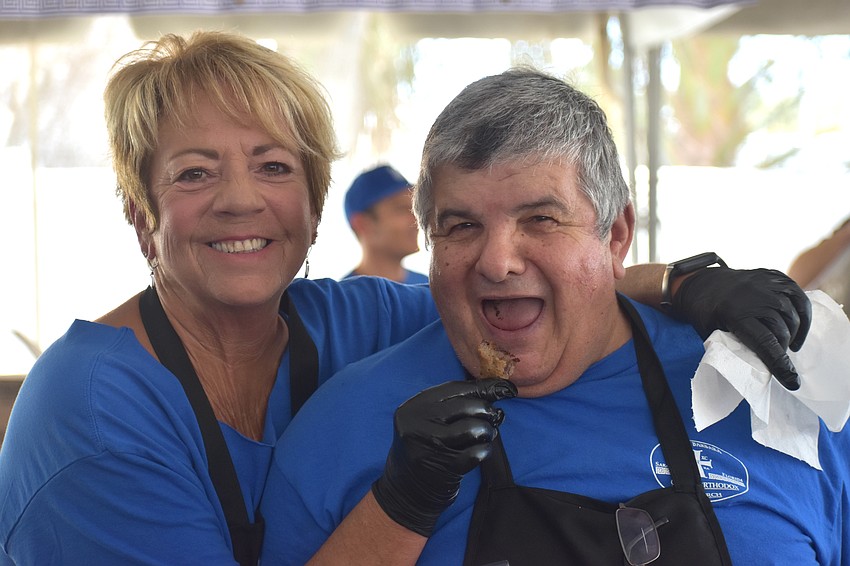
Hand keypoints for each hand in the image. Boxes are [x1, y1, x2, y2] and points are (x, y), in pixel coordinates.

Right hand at [371, 378, 516, 536]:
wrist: (408, 490)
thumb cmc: (428, 448)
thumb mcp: (430, 421)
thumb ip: (456, 404)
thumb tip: (497, 388)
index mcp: (415, 406)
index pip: (456, 388)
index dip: (484, 387)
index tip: (505, 388)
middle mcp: (417, 422)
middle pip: (467, 406)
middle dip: (487, 411)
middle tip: (494, 418)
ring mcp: (429, 445)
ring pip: (474, 428)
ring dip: (487, 431)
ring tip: (486, 435)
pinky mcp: (441, 466)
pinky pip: (476, 453)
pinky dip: (484, 450)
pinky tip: (481, 451)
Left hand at [672, 267, 811, 390]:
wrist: (702, 283)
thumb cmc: (705, 313)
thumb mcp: (710, 333)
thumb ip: (732, 348)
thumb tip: (755, 371)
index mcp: (734, 313)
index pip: (765, 343)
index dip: (780, 364)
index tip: (791, 381)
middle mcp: (753, 297)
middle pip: (781, 331)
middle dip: (782, 349)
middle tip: (777, 357)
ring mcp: (765, 284)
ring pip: (792, 316)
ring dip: (793, 334)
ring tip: (787, 345)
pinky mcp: (774, 276)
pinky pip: (798, 297)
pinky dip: (803, 314)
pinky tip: (798, 327)